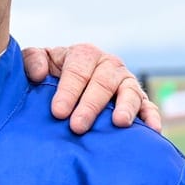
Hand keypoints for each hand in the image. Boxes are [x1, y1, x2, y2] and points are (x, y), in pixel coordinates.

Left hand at [22, 44, 161, 133]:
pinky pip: (147, 106)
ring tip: (119, 123)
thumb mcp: (38, 63)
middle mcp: (108, 65)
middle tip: (77, 126)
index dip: (68, 90)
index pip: (77, 69)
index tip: (58, 112)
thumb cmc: (49, 76)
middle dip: (90, 105)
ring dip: (125, 107)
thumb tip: (39, 74)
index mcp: (84, 54)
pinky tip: (152, 130)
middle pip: (103, 82)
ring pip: (129, 91)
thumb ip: (32, 61)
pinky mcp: (138, 99)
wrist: (65, 88)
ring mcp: (125, 82)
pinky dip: (151, 116)